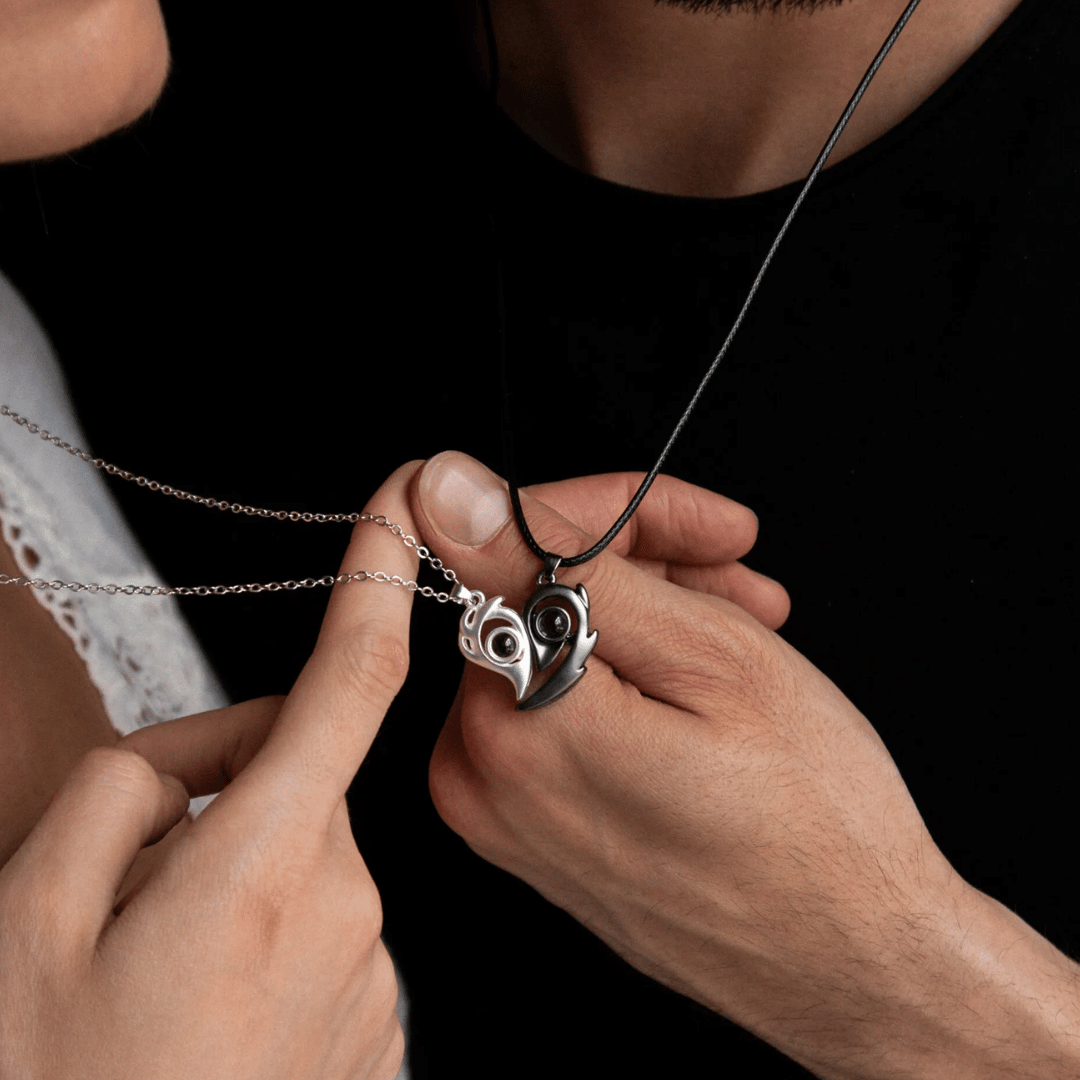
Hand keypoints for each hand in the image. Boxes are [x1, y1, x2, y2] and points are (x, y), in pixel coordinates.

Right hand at [0, 463, 422, 1079]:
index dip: (378, 582)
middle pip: (303, 777)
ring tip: (157, 965)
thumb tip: (203, 755)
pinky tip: (203, 1008)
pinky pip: (327, 930)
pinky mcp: (376, 1025)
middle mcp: (349, 907)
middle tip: (133, 865)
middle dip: (232, 786)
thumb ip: (130, 787)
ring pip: (309, 857)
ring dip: (242, 871)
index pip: (348, 683)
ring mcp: (372, 975)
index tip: (404, 507)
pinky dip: (269, 935)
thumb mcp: (30, 907)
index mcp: (265, 862)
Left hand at [408, 451, 1079, 1079]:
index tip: (706, 524)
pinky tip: (706, 677)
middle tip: (736, 572)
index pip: (523, 546)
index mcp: (513, 722)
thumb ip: (566, 567)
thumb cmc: (812, 821)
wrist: (854, 967)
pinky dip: (629, 677)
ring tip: (744, 622)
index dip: (622, 513)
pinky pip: (561, 713)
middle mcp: (482, 773)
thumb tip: (443, 488)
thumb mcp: (709, 658)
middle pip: (537, 598)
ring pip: (556, 647)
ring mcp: (502, 812)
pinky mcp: (532, 833)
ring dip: (649, 617)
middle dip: (643, 566)